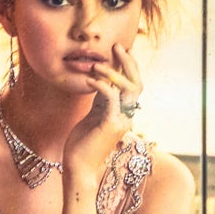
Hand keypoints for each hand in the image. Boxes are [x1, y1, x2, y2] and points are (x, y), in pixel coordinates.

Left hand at [63, 41, 142, 179]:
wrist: (78, 168)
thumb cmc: (82, 145)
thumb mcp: (92, 116)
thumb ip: (100, 101)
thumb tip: (100, 83)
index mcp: (123, 114)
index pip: (132, 85)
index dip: (128, 66)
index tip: (119, 49)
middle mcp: (127, 116)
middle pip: (136, 83)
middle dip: (128, 62)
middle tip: (117, 46)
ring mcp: (121, 121)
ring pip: (128, 89)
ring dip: (113, 73)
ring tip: (96, 63)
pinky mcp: (110, 124)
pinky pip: (111, 98)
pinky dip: (102, 85)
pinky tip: (89, 78)